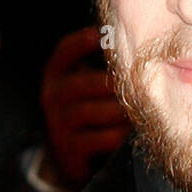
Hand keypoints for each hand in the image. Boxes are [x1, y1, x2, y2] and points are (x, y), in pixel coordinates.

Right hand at [40, 28, 131, 188]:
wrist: (68, 157)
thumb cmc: (88, 111)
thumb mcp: (86, 86)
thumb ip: (103, 67)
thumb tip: (138, 46)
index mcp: (56, 75)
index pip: (63, 52)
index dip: (81, 42)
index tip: (101, 34)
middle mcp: (52, 97)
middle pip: (81, 84)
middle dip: (111, 83)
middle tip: (139, 82)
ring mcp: (58, 124)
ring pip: (89, 112)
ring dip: (117, 109)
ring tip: (139, 106)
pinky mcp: (70, 149)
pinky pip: (99, 138)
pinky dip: (118, 133)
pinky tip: (132, 129)